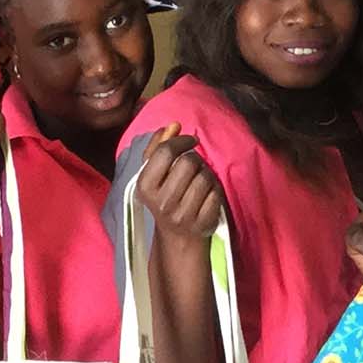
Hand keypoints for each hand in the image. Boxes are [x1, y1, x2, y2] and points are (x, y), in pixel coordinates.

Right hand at [135, 127, 223, 242]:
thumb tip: (173, 125)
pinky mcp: (202, 223)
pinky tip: (207, 195)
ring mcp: (183, 215)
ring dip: (206, 173)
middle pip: (188, 161)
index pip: (166, 152)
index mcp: (145, 187)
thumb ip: (158, 146)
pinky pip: (216, 193)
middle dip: (195, 158)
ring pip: (205, 176)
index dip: (182, 141)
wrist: (177, 236)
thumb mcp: (153, 174)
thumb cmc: (165, 197)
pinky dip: (215, 189)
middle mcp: (162, 202)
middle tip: (194, 165)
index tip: (190, 141)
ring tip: (200, 181)